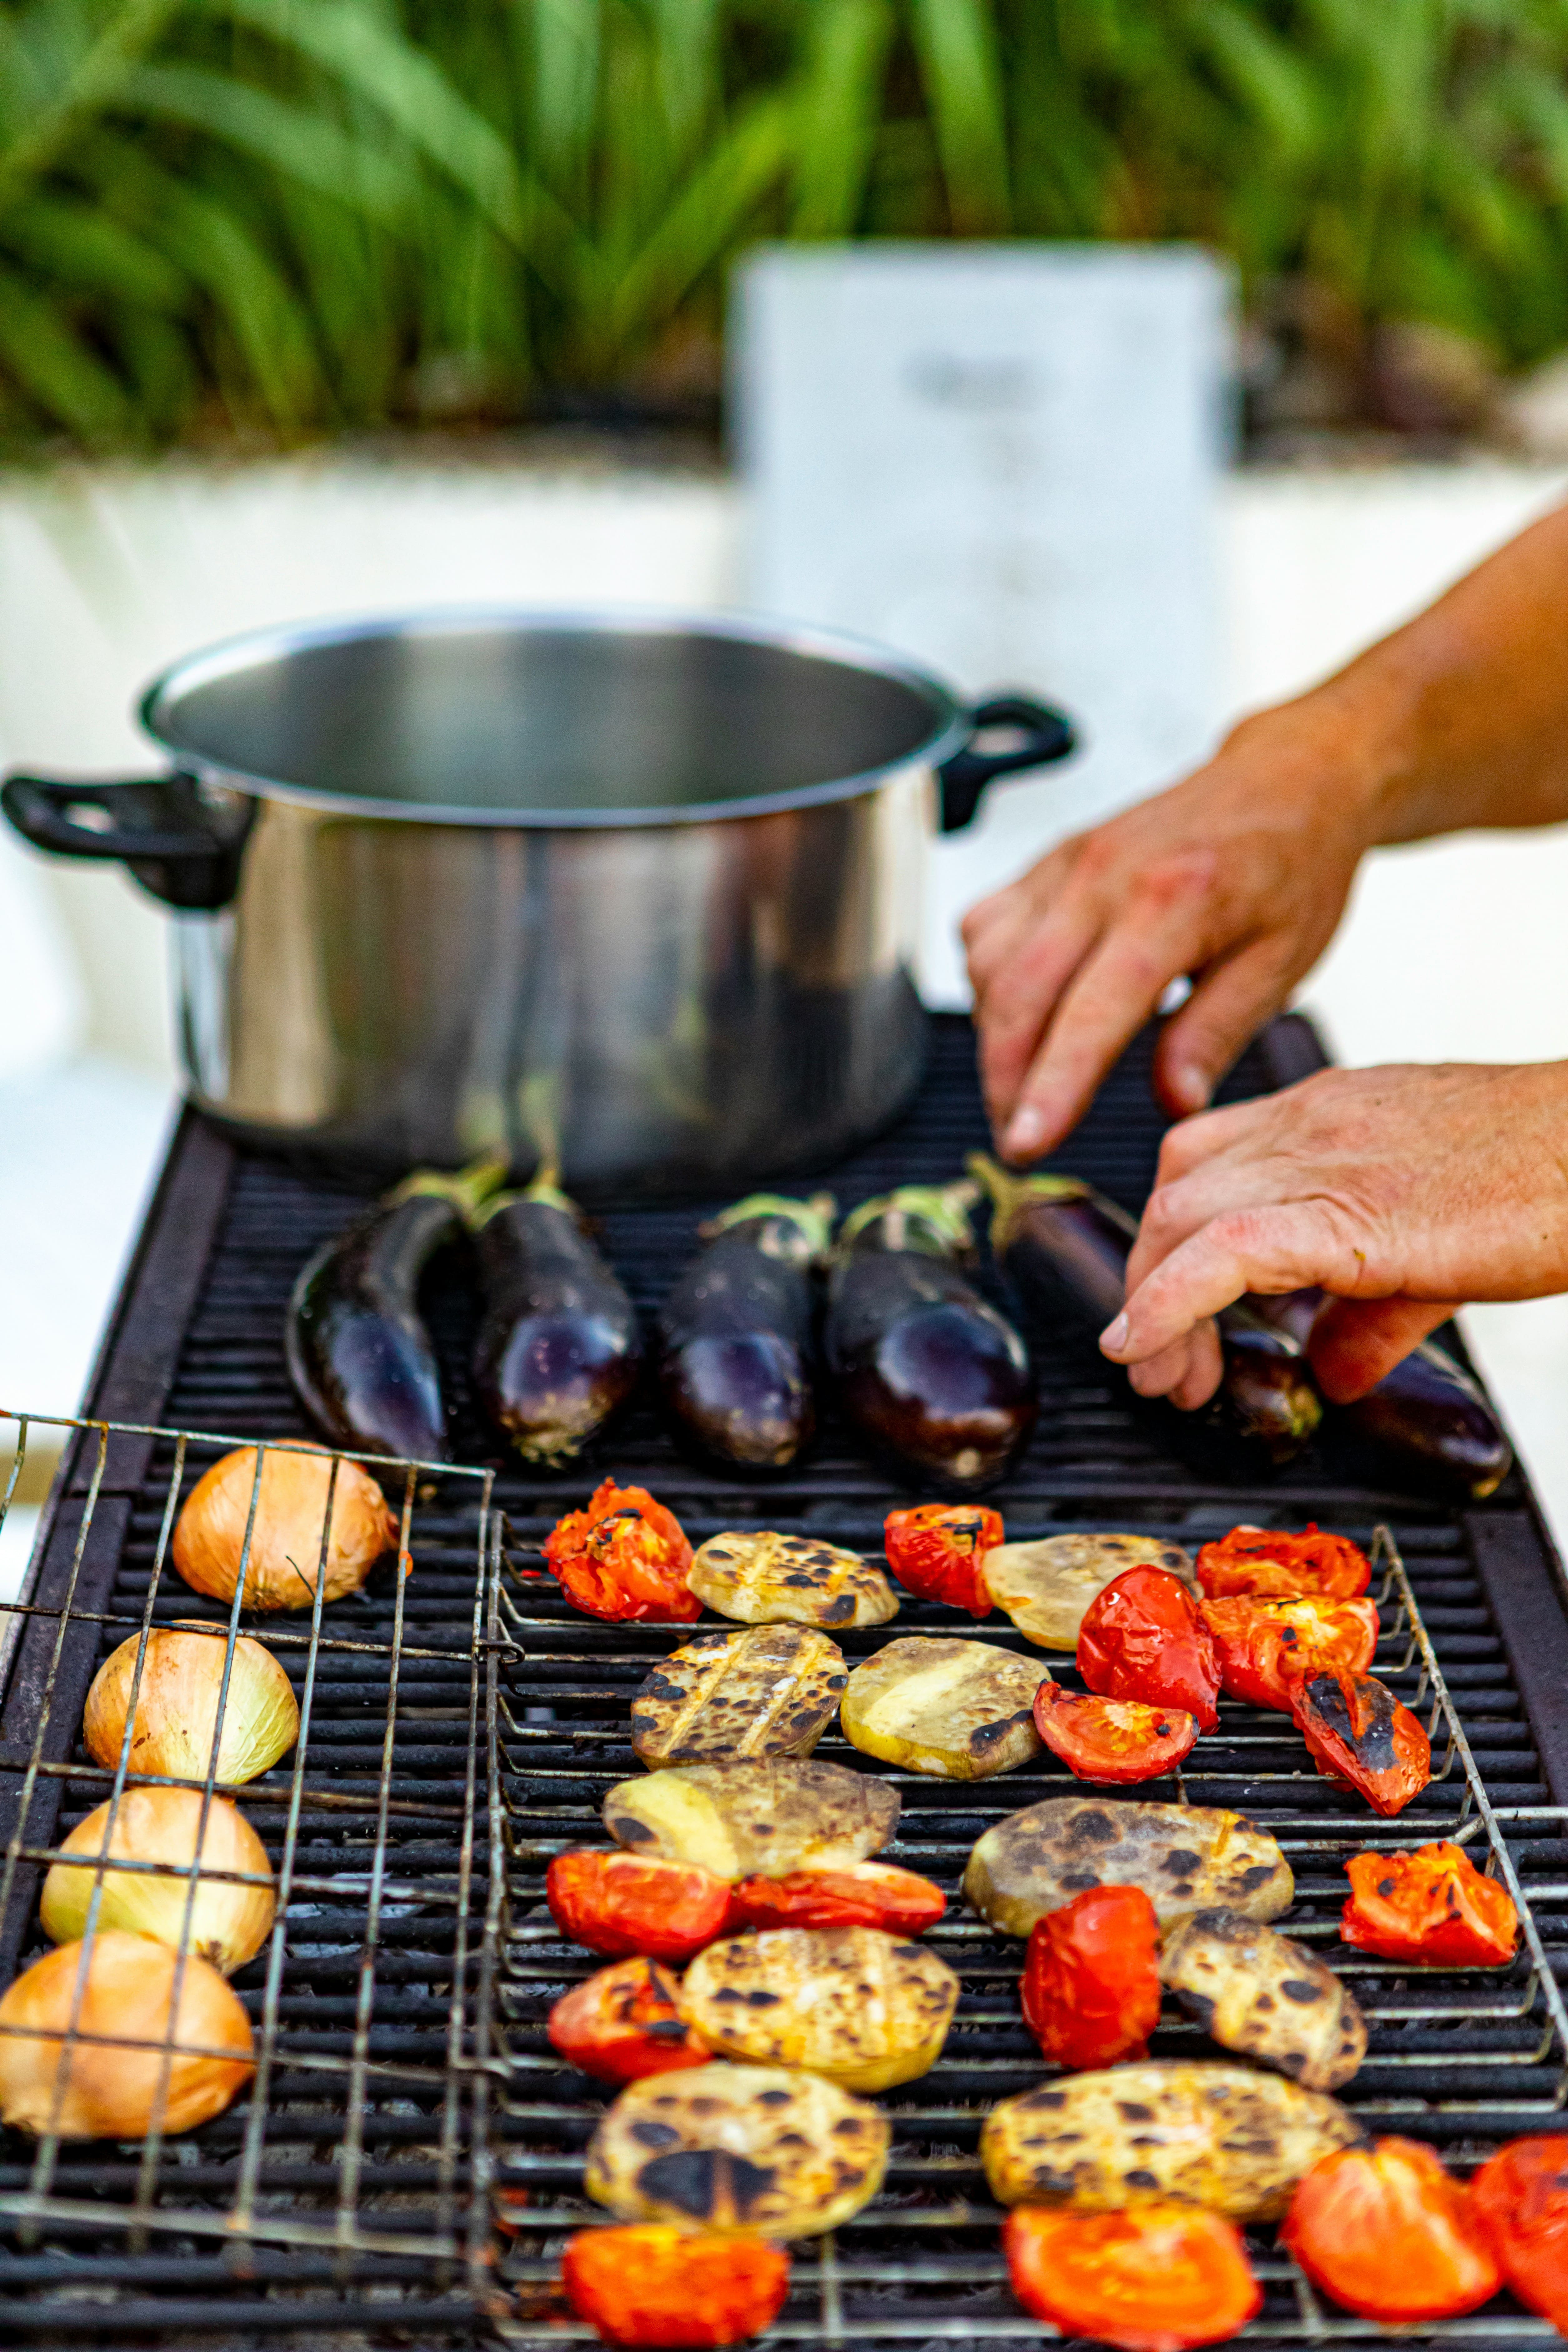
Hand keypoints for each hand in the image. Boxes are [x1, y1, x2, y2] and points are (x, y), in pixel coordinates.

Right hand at [963, 698, 1379, 1162]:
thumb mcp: (1282, 961)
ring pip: (991, 963)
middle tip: (1017, 1143)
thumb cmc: (1295, 867)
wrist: (1289, 777)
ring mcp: (1069, 862)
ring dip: (994, 1037)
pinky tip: (1018, 1013)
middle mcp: (1106, 875)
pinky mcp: (1050, 858)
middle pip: (1018, 993)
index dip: (1050, 1086)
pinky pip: (987, 926)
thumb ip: (1217, 1033)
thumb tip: (1174, 1104)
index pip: (1089, 1012)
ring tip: (1022, 1090)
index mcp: (1173, 902)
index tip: (1026, 1145)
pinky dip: (988, 980)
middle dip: (1005, 1080)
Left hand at [1101, 1062, 1567, 1406]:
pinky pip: (1217, 1249)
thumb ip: (1370, 1315)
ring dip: (1150, 1304)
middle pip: (1174, 1191)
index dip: (1168, 1238)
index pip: (1205, 1160)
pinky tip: (1144, 1345)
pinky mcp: (1344, 1210)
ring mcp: (1320, 1158)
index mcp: (1326, 1118)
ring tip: (1162, 1375)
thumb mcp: (1437, 1248)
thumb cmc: (1545, 1181)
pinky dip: (1165, 1301)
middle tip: (1157, 1362)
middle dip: (1146, 1280)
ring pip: (1179, 1215)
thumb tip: (1332, 1374)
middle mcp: (1308, 1125)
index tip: (1163, 1305)